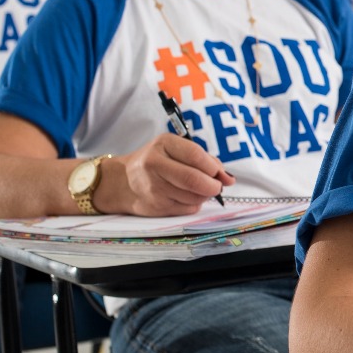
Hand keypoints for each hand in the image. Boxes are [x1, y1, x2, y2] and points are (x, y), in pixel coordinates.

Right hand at [105, 134, 233, 215]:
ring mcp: (154, 188)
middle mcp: (154, 164)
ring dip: (204, 195)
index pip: (195, 155)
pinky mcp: (156, 206)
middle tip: (216, 186)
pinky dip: (194, 204)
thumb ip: (205, 160)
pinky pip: (187, 208)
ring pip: (194, 197)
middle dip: (213, 185)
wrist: (123, 182)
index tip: (219, 173)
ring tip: (198, 189)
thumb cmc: (158, 162)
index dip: (213, 167)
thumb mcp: (177, 150)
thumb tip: (228, 179)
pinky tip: (185, 196)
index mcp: (163, 144)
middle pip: (194, 179)